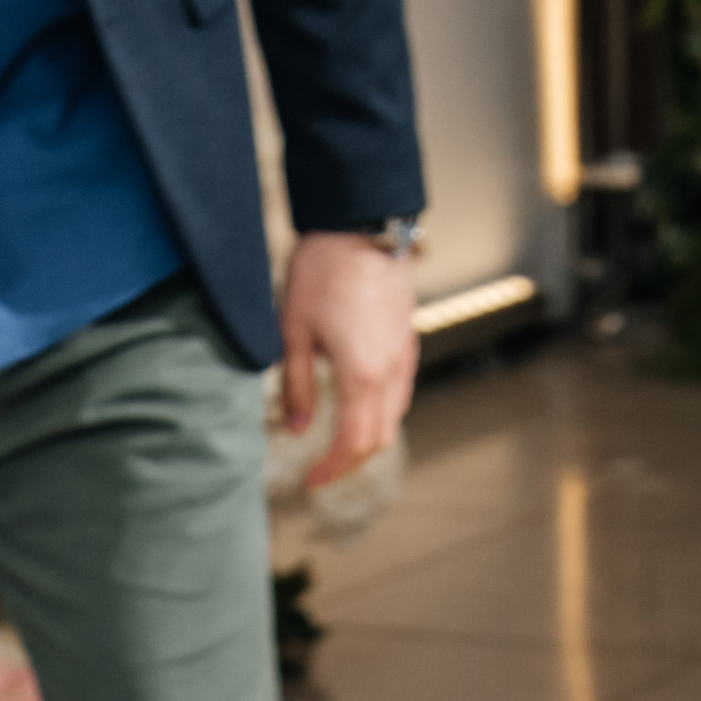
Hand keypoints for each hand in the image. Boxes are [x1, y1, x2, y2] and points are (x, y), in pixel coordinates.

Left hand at [280, 230, 419, 488]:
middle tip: (323, 471)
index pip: (353, 443)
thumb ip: (295, 386)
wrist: (359, 218)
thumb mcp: (293, 331)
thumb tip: (297, 430)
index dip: (333, 469)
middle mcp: (391, 369)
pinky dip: (381, 410)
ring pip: (394, 415)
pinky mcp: (407, 336)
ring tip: (339, 444)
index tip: (312, 482)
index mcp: (363, 373)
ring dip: (368, 438)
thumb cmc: (320, 269)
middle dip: (351, 462)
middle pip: (379, 438)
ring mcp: (404, 352)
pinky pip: (400, 389)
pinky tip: (359, 406)